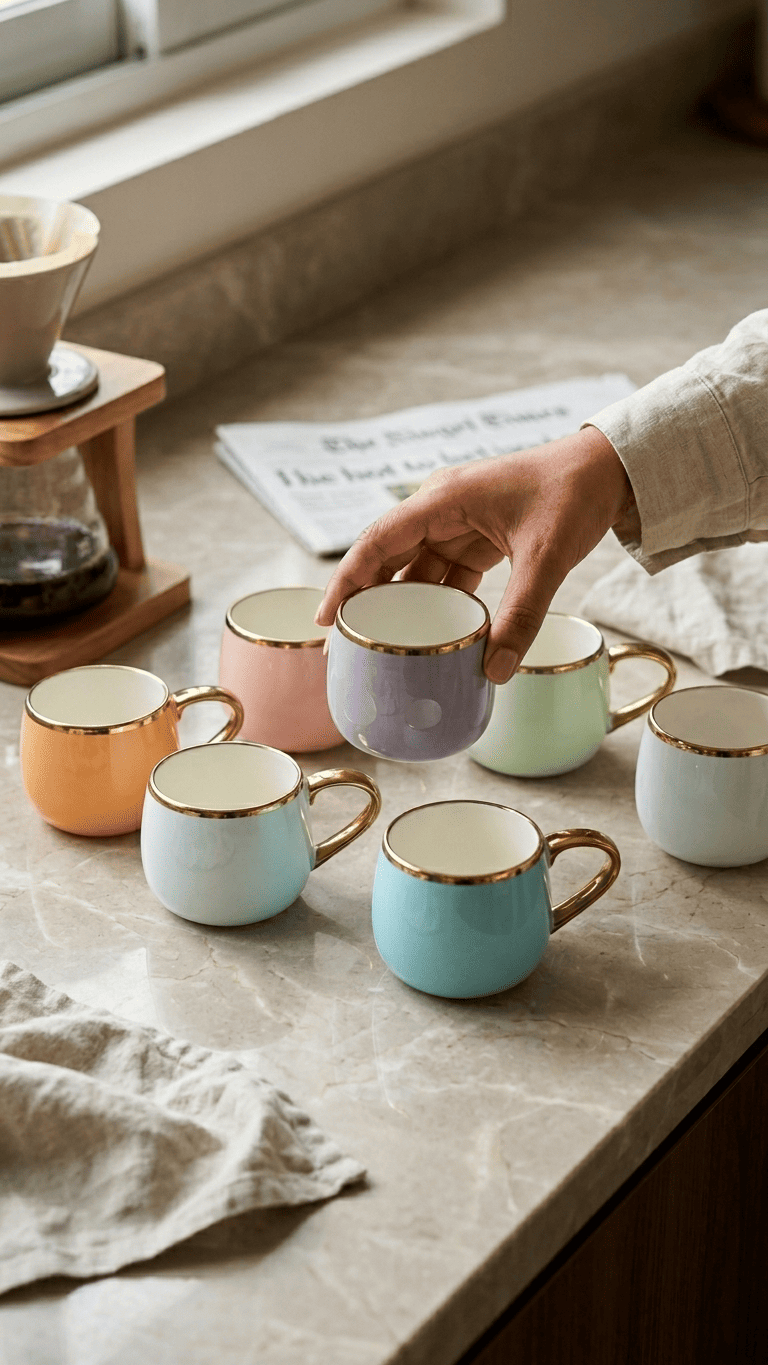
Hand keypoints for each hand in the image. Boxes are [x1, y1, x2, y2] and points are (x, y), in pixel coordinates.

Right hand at [316, 426, 633, 681]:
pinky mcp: (476, 535)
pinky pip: (444, 571)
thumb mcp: (547, 557)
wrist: (609, 469)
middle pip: (387, 555)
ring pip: (414, 567)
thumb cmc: (574, 494)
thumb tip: (495, 672)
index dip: (348, 580)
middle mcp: (441, 506)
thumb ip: (521, 615)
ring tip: (380, 643)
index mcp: (443, 499)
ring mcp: (458, 521)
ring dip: (400, 602)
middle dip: (364, 597)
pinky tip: (430, 631)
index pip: (378, 541)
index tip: (326, 619)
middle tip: (343, 643)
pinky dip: (436, 600)